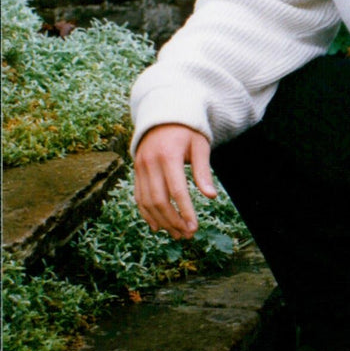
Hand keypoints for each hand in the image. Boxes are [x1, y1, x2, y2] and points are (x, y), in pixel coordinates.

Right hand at [133, 124, 216, 239]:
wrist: (164, 115)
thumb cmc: (187, 131)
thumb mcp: (200, 146)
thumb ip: (203, 171)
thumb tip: (211, 196)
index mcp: (168, 155)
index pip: (177, 190)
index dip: (185, 211)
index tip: (194, 227)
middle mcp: (150, 162)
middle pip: (159, 200)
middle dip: (173, 221)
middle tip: (187, 235)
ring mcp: (140, 167)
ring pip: (147, 202)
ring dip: (161, 221)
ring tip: (177, 234)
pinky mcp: (136, 171)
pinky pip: (139, 196)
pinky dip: (147, 213)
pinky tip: (158, 226)